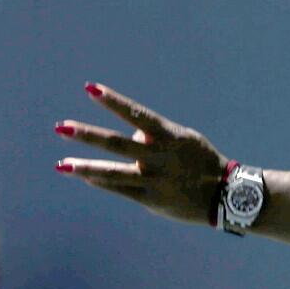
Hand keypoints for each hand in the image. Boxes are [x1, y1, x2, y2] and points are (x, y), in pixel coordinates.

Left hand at [55, 83, 228, 224]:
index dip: (114, 101)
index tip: (90, 89)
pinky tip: (84, 175)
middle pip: (118, 144)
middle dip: (89, 135)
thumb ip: (156, 137)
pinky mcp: (152, 200)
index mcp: (171, 137)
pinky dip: (102, 182)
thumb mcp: (186, 140)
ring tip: (61, 165)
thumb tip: (129, 135)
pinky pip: (121, 189)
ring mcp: (155, 180)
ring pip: (114, 173)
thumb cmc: (203, 162)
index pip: (137, 114)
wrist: (228, 195)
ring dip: (86, 168)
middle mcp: (160, 157)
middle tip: (62, 127)